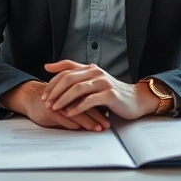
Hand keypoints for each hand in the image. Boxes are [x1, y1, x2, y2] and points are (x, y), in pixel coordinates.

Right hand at [0, 80, 109, 131]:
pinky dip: (69, 122)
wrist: (32, 98)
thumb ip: (81, 108)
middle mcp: (67, 96)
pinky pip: (60, 116)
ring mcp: (58, 103)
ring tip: (96, 128)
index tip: (109, 120)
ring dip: (86, 121)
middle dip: (97, 117)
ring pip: (74, 112)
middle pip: (85, 107)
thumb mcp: (67, 104)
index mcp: (74, 93)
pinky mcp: (48, 110)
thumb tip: (100, 116)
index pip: (90, 102)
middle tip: (106, 125)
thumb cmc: (53, 102)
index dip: (101, 111)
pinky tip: (77, 128)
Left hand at [42, 60, 158, 120]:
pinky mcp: (110, 95)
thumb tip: (49, 67)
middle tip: (46, 101)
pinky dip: (78, 107)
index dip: (53, 80)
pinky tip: (70, 113)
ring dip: (63, 99)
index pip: (67, 69)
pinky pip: (90, 100)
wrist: (136, 100)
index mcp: (91, 68)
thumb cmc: (112, 93)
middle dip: (55, 90)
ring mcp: (104, 83)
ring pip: (78, 88)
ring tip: (55, 108)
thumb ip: (76, 77)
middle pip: (69, 78)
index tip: (44, 92)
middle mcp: (96, 72)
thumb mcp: (93, 82)